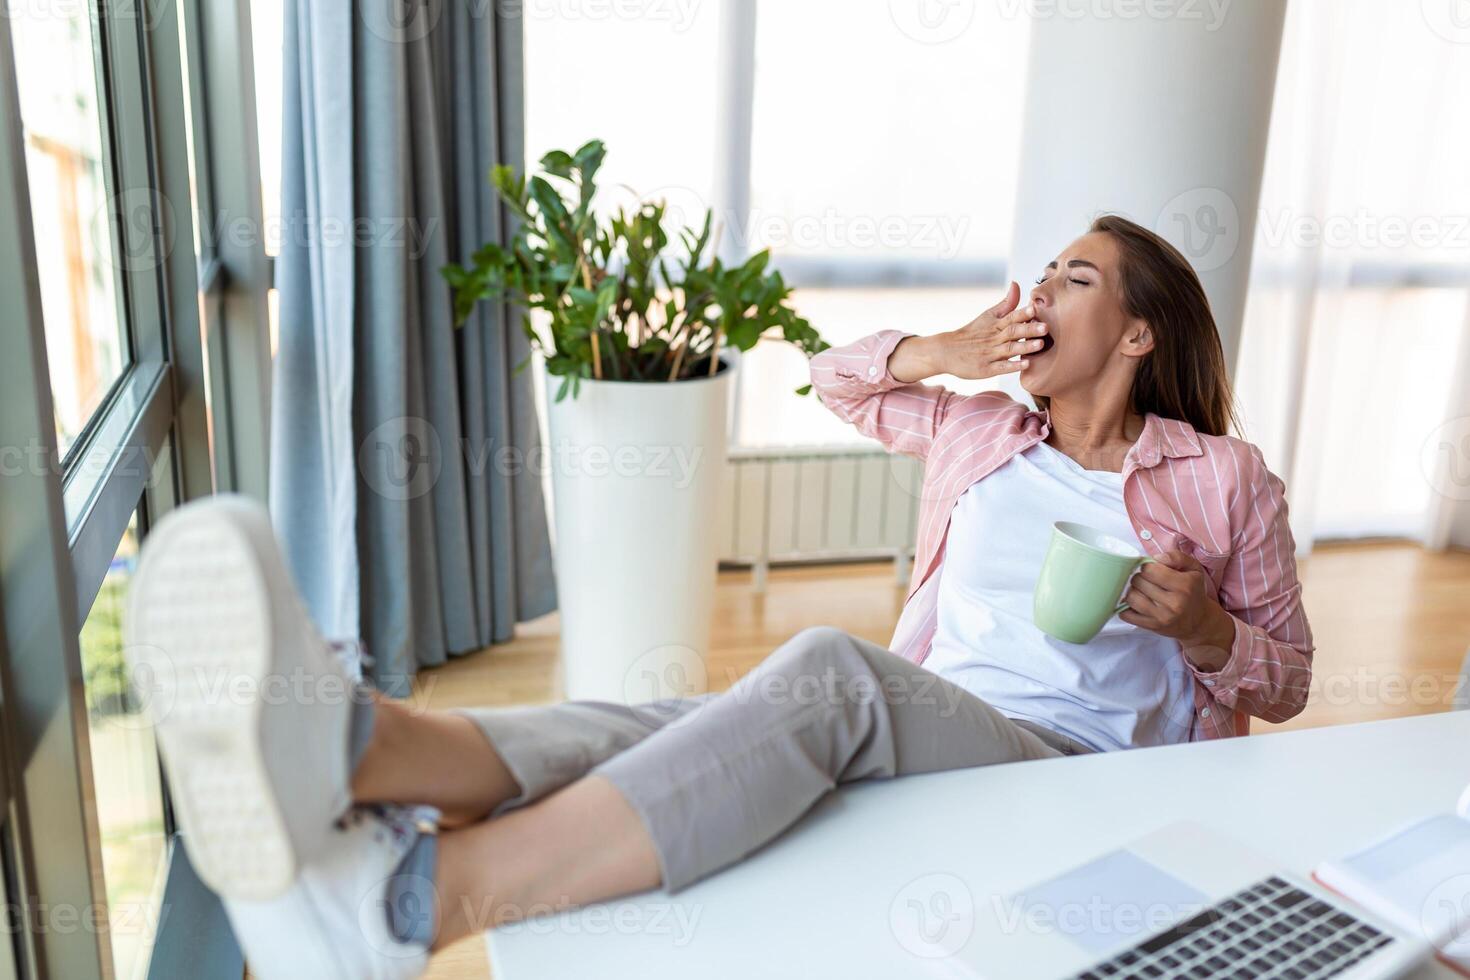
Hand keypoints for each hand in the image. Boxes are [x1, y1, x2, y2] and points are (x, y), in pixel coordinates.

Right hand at [888, 282, 1049, 382]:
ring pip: (1009, 350)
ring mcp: (989, 354)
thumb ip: (1006, 303)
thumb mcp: (987, 316)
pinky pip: (1001, 368)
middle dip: (1029, 330)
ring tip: (1041, 344)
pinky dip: (1013, 366)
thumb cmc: (972, 333)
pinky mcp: (985, 369)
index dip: (1022, 313)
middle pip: (1012, 332)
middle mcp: (993, 338)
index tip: (1035, 309)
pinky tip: (1025, 365)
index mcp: (994, 325)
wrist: (946, 350)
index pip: (1010, 317)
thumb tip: (1017, 284)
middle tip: (1046, 327)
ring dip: (1025, 347)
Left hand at [1118, 550, 1235, 670]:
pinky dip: (1126, 607)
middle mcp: (1174, 603)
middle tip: (1147, 580)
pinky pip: (1126, 615)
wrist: (1199, 621)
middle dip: (1139, 578)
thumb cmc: (1193, 591)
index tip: (1152, 570)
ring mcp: (1162, 617)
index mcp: (1184, 585)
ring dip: (1132, 591)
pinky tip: (1136, 603)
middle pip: (1138, 582)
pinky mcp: (1153, 627)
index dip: (1147, 567)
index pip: (1149, 570)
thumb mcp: (1193, 569)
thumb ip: (1176, 557)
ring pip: (1131, 597)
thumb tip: (1156, 558)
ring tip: (1141, 591)